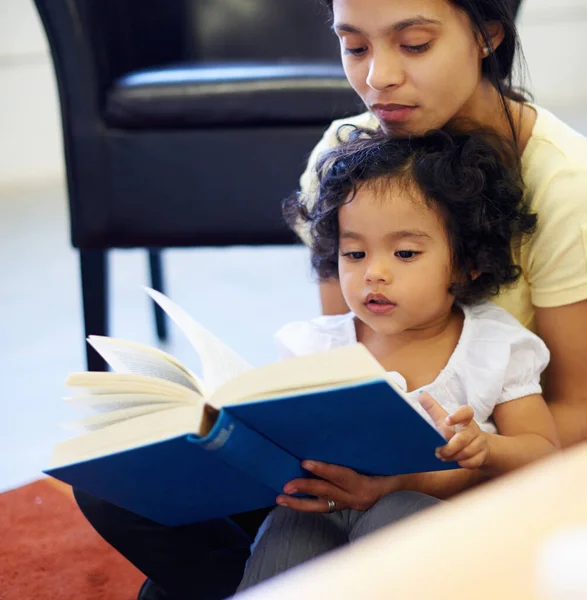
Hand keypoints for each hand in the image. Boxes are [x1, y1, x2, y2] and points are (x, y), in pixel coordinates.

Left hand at [277, 461, 402, 512]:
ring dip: (300, 503)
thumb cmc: (395, 467)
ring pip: (322, 506)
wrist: (408, 488)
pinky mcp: (348, 507)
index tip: (305, 463)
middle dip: (305, 489)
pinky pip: (325, 507)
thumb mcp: (383, 458)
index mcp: (367, 484)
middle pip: (327, 492)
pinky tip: (293, 501)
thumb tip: (346, 429)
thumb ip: (366, 450)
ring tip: (281, 497)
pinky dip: (308, 504)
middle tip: (285, 485)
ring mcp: (352, 505)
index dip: (323, 469)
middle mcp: (358, 497)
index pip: (341, 475)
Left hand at [418, 392, 489, 469]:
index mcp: (465, 419)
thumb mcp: (443, 419)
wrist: (476, 446)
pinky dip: (462, 463)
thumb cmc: (455, 430)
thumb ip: (433, 408)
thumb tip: (421, 395)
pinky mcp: (483, 455)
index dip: (458, 415)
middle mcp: (474, 429)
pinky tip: (456, 461)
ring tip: (444, 457)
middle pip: (463, 438)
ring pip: (467, 452)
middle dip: (449, 447)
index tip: (447, 420)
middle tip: (438, 452)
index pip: (466, 412)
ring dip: (453, 456)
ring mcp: (480, 442)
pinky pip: (472, 462)